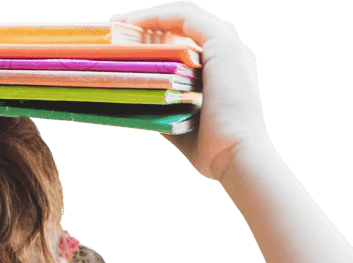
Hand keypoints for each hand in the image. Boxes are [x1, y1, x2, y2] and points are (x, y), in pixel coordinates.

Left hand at [110, 1, 271, 180]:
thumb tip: (138, 103)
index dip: (157, 38)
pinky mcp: (223, 44)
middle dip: (148, 25)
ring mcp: (228, 46)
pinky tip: (132, 23)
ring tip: (118, 24)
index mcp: (223, 70)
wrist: (237, 157)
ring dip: (149, 17)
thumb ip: (164, 109)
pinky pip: (184, 17)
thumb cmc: (212, 150)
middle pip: (184, 27)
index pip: (188, 42)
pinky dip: (157, 16)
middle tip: (115, 29)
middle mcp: (229, 53)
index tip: (127, 43)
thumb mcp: (181, 123)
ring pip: (183, 17)